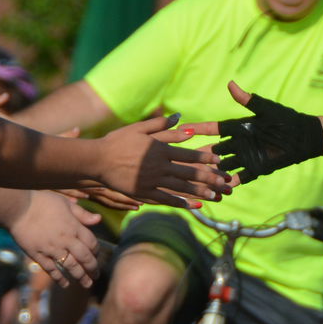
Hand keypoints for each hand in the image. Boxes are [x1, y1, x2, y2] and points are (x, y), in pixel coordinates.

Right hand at [4, 191, 102, 286]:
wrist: (18, 208)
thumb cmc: (42, 201)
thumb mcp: (65, 202)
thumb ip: (82, 213)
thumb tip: (99, 219)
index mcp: (74, 227)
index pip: (91, 243)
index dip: (96, 251)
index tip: (97, 256)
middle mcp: (66, 240)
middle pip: (84, 258)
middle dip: (92, 268)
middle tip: (96, 276)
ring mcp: (52, 249)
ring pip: (70, 266)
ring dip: (80, 276)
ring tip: (86, 284)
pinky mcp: (38, 255)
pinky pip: (51, 269)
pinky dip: (59, 278)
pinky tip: (65, 284)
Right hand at [91, 113, 230, 206]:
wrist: (97, 160)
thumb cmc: (117, 141)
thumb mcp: (139, 128)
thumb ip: (161, 125)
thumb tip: (180, 118)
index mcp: (159, 149)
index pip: (188, 154)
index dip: (206, 158)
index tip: (219, 161)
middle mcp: (158, 166)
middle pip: (189, 173)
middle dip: (209, 178)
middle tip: (225, 183)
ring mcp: (151, 181)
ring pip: (180, 187)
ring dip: (199, 192)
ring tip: (215, 196)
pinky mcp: (143, 193)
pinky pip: (165, 198)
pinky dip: (179, 202)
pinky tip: (191, 205)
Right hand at [187, 82, 322, 183]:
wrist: (304, 136)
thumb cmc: (285, 119)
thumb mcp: (265, 109)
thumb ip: (247, 99)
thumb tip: (230, 83)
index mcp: (239, 127)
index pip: (214, 128)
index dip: (200, 129)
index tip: (183, 128)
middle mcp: (239, 143)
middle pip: (215, 149)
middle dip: (201, 153)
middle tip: (182, 158)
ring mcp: (247, 156)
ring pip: (224, 165)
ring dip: (213, 170)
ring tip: (197, 176)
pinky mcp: (257, 168)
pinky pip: (241, 177)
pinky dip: (231, 182)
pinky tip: (219, 188)